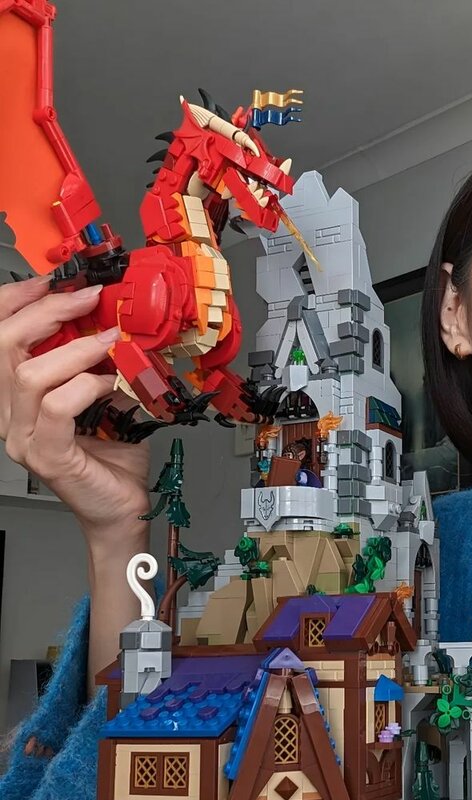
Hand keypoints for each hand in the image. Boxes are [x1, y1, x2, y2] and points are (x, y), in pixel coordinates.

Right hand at [0, 276, 150, 541]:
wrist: (123, 509)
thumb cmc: (113, 460)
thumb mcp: (108, 398)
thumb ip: (100, 364)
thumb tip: (115, 322)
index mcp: (18, 397)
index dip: (16, 301)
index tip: (51, 281)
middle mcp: (11, 416)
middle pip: (4, 345)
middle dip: (45, 311)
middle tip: (85, 299)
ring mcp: (23, 437)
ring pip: (28, 374)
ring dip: (74, 349)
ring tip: (108, 343)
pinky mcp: (46, 456)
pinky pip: (56, 406)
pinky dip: (85, 386)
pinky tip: (108, 384)